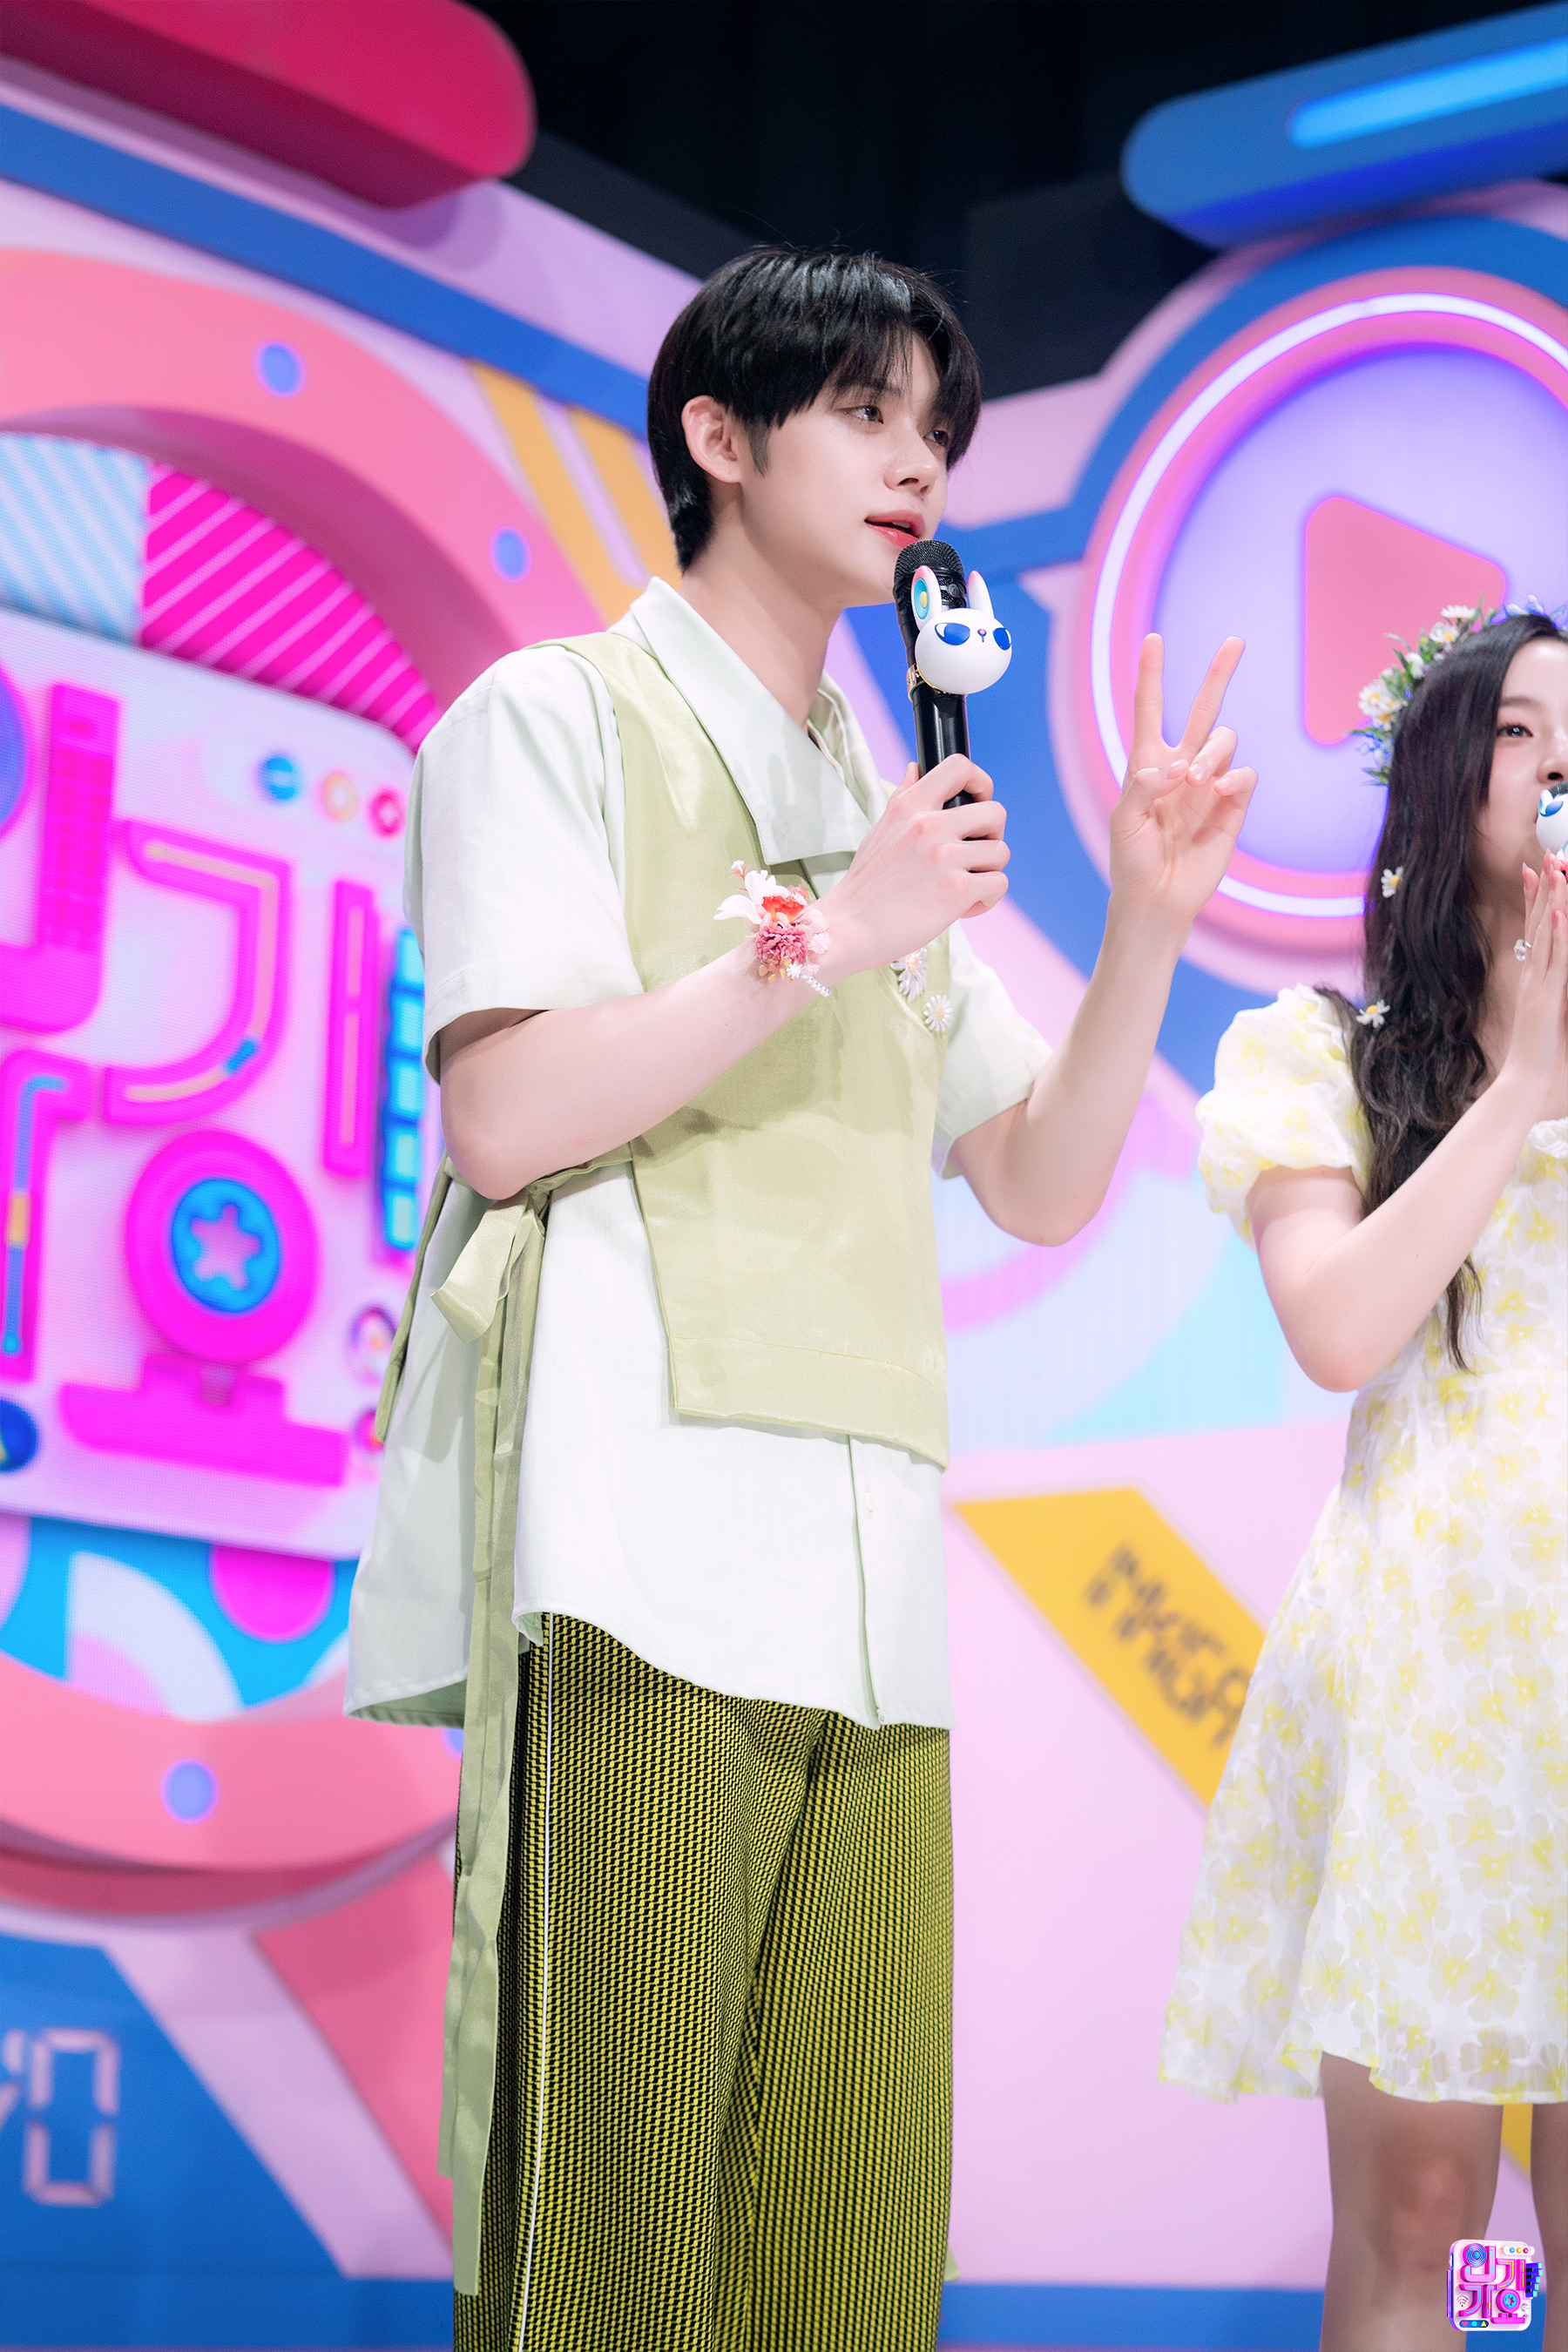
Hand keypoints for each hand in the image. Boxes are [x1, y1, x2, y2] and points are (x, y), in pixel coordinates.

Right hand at [816, 756, 1007, 981]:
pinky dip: (986, 899)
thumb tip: (916, 768)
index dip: (981, 783)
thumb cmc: (866, 885)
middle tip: (973, 856)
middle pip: (995, 812)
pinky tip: (962, 907)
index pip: (960, 766)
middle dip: (991, 836)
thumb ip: (904, 798)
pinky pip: (998, 884)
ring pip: (1000, 852)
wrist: (848, 928)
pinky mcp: (956, 890)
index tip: (978, 802)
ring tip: (962, 887)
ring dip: (988, 872)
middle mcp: (929, 825)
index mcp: (911, 805)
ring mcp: (944, 857)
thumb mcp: (880, 829)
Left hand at [1108, 635, 1256, 933]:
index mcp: (1147, 764)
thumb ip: (1145, 785)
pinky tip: (1217, 791)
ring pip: (1223, 741)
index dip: (1152, 675)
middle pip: (1204, 710)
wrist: (1158, 899)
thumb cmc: (1132, 860)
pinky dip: (1233, 776)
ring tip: (1196, 781)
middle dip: (1218, 675)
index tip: (1155, 639)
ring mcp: (1209, 785)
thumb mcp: (1125, 820)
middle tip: (1234, 641)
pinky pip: (1243, 775)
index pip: (1149, 710)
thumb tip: (1180, 765)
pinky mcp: (1233, 806)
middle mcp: (1181, 767)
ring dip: (1211, 753)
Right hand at [1500, 855, 1567, 1119]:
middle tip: (1546, 855)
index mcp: (1531, 979)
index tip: (1534, 871)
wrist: (1522, 1084)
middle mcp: (1532, 976)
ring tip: (1555, 869)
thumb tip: (1554, 986)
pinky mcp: (1548, 998)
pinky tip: (1556, 912)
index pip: (1532, 931)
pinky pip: (1555, 961)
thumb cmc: (1535, 1057)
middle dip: (1543, 888)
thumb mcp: (1546, 1018)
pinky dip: (1555, 935)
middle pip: (1536, 923)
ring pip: (1545, 934)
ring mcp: (1538, 985)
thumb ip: (1550, 997)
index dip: (1533, 900)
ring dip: (1551, 900)